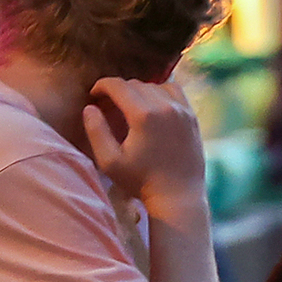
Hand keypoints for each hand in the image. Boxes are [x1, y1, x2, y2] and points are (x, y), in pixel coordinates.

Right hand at [81, 78, 206, 215]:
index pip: (118, 85)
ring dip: (140, 91)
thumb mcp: (110, 162)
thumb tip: (90, 107)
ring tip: (132, 106)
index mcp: (143, 115)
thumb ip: (96, 132)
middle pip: (136, 84)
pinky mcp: (192, 116)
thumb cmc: (141, 182)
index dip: (102, 86)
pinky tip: (155, 105)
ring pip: (155, 85)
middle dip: (119, 91)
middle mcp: (164, 105)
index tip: (95, 94)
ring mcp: (182, 110)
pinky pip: (175, 91)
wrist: (178, 197)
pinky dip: (162, 92)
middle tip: (111, 104)